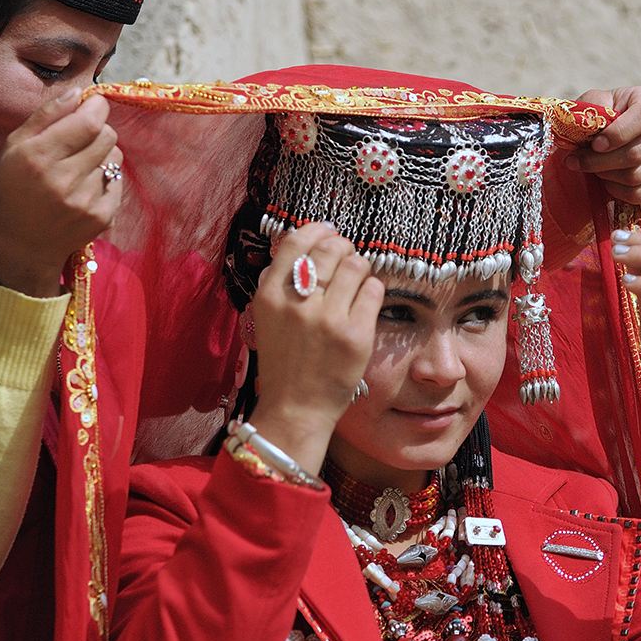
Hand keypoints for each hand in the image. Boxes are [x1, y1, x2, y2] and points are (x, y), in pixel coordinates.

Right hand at [0, 89, 120, 296]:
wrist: (21, 246)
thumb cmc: (13, 189)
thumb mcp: (14, 147)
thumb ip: (46, 115)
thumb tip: (79, 92)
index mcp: (38, 157)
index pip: (89, 122)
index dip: (97, 107)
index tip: (93, 105)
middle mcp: (63, 180)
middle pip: (107, 135)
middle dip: (98, 130)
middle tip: (80, 139)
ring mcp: (85, 201)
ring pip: (115, 156)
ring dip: (102, 154)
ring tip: (78, 167)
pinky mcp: (102, 217)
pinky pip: (118, 180)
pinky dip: (105, 178)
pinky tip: (83, 188)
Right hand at [249, 223, 383, 473]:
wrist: (295, 409)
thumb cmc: (284, 363)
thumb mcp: (267, 318)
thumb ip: (279, 282)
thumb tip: (303, 243)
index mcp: (270, 296)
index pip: (296, 242)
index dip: (317, 231)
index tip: (328, 232)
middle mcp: (298, 303)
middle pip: (331, 248)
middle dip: (343, 248)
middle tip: (346, 258)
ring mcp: (328, 318)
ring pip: (356, 265)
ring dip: (360, 268)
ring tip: (356, 283)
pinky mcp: (356, 335)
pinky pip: (374, 291)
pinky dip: (372, 291)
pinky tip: (365, 303)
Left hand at [569, 87, 640, 204]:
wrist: (610, 136)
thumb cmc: (601, 117)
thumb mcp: (592, 103)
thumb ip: (590, 108)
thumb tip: (587, 127)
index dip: (618, 134)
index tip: (595, 144)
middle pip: (636, 153)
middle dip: (599, 161)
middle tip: (577, 161)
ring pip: (635, 176)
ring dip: (605, 176)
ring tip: (593, 168)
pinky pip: (640, 194)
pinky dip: (617, 191)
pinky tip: (607, 181)